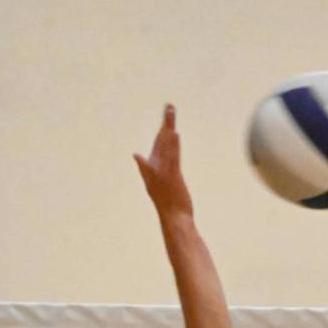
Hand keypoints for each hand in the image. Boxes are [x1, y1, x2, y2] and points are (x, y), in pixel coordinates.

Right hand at [133, 104, 193, 219]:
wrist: (174, 220)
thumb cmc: (171, 211)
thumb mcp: (164, 194)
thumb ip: (161, 185)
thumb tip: (156, 176)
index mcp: (153, 171)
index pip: (157, 148)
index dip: (159, 135)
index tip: (163, 118)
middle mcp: (155, 168)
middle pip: (161, 141)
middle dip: (166, 123)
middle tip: (169, 106)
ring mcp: (163, 172)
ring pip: (166, 145)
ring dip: (168, 127)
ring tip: (171, 111)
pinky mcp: (172, 177)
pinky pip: (173, 158)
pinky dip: (173, 146)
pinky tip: (174, 134)